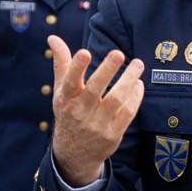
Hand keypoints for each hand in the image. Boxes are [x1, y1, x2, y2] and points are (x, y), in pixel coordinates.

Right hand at [47, 36, 144, 186]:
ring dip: (129, 80)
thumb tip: (53, 37)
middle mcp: (81, 111)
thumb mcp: (61, 91)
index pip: (70, 81)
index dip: (76, 67)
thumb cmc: (68, 114)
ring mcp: (98, 124)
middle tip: (119, 53)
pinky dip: (135, 97)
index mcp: (67, 99)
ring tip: (138, 64)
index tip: (84, 52)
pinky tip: (138, 84)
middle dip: (107, 70)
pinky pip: (128, 112)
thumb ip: (61, 63)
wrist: (74, 153)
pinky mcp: (113, 134)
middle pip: (96, 89)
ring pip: (117, 99)